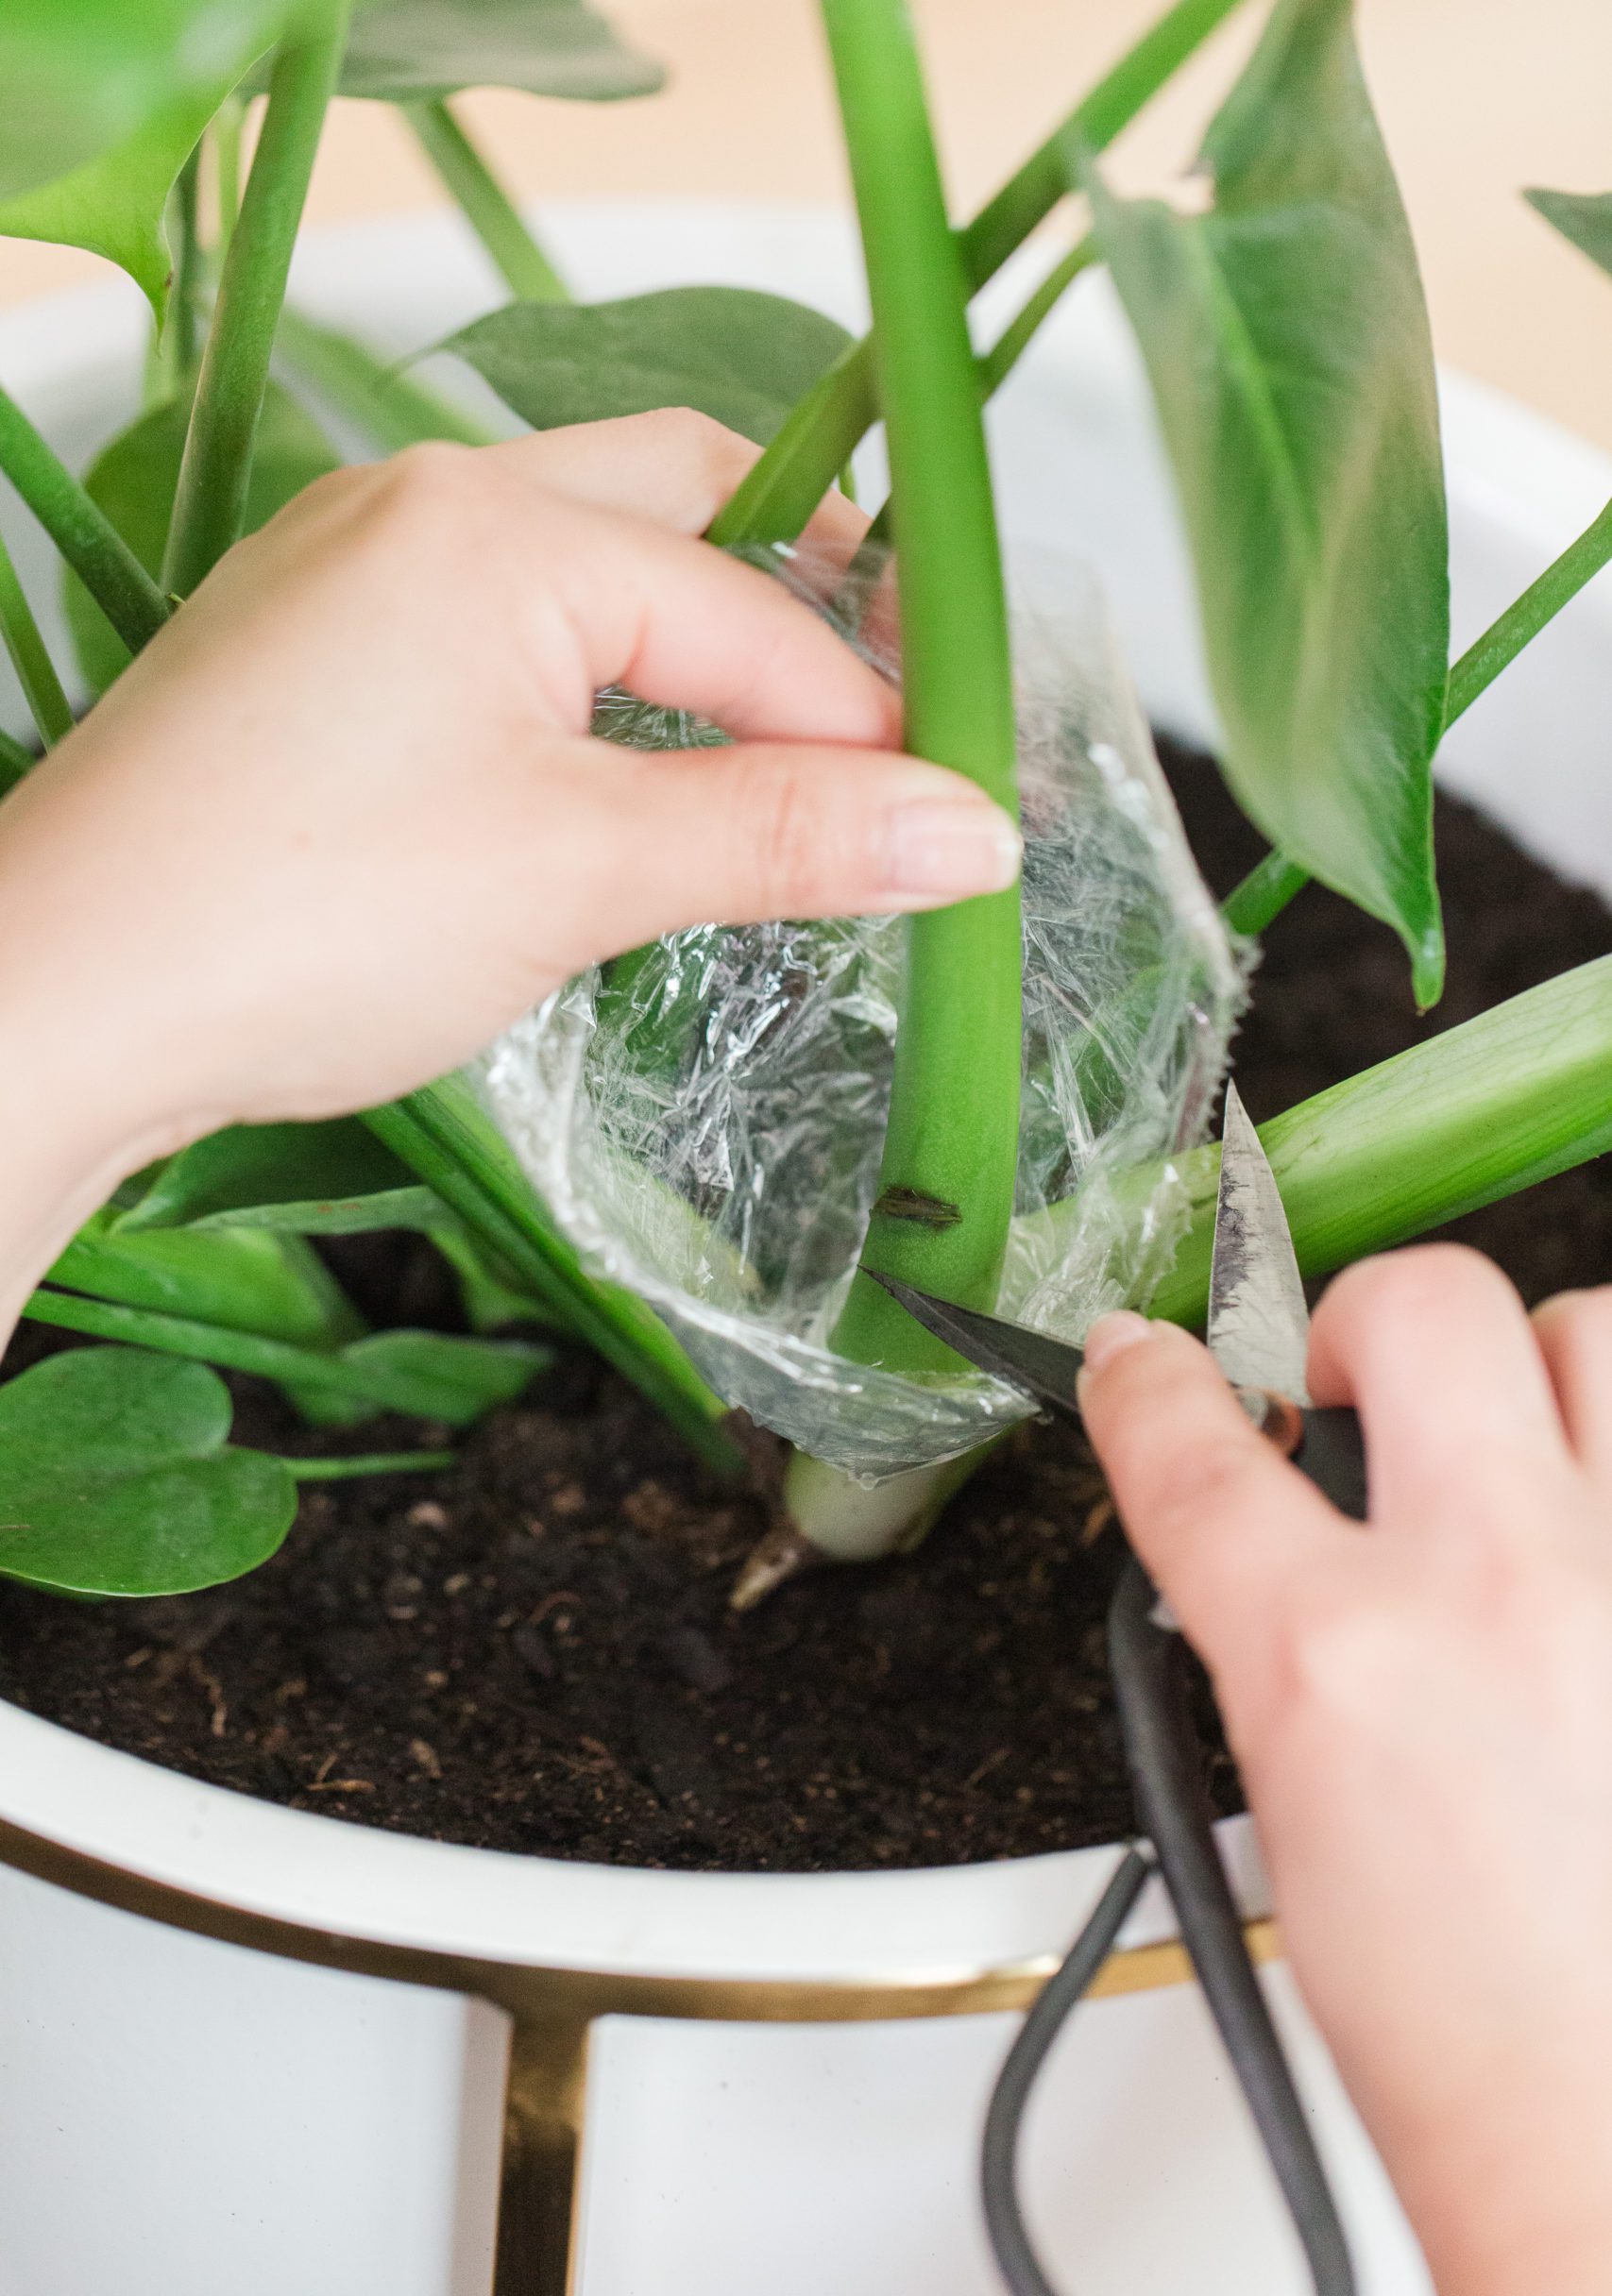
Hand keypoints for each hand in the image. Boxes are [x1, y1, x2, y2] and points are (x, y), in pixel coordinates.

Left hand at [0, 409, 1016, 1320]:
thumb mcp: (581, 873)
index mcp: (497, 524)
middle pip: (673, 506)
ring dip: (691, 641)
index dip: (871, 722)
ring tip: (781, 755)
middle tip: (895, 713)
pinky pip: (491, 625)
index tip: (962, 820)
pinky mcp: (305, 653)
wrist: (57, 1001)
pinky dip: (586, 681)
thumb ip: (785, 834)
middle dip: (798, 604)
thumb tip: (971, 831)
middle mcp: (420, 505)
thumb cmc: (307, 919)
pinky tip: (620, 771)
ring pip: (578, 566)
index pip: (747, 611)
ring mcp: (347, 572)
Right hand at [1081, 1247, 1611, 2295]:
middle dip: (1358, 1328)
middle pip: (1421, 1303)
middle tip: (1357, 1405)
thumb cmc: (1462, 2045)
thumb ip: (1270, 1640)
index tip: (1148, 1365)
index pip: (1195, 1444)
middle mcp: (1504, 1591)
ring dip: (1536, 1376)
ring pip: (1593, 1329)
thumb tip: (1258, 1540)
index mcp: (1340, 1660)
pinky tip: (1590, 1558)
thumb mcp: (1285, 1819)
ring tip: (1517, 1460)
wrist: (1604, 2154)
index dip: (1146, 1384)